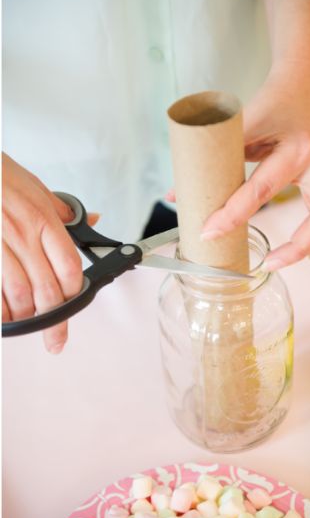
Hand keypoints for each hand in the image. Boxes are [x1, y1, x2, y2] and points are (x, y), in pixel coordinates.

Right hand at [2, 153, 81, 352]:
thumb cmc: (0, 178)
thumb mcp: (38, 189)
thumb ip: (65, 212)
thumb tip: (92, 221)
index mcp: (44, 222)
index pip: (69, 267)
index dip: (75, 292)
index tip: (75, 304)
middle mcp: (22, 236)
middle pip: (47, 289)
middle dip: (55, 320)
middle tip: (56, 339)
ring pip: (18, 294)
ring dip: (26, 317)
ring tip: (29, 325)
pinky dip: (0, 310)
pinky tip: (5, 319)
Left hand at [196, 71, 309, 270]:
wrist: (303, 86)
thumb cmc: (271, 105)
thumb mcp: (239, 125)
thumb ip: (211, 158)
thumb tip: (177, 196)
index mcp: (295, 147)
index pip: (262, 189)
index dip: (233, 213)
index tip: (210, 231)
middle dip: (298, 245)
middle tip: (269, 263)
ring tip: (309, 258)